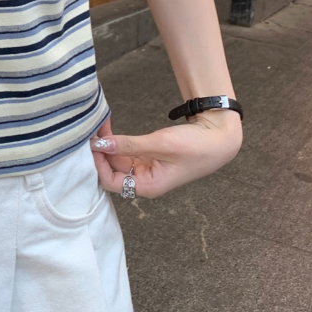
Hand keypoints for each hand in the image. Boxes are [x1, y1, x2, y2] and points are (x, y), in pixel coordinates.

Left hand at [89, 110, 241, 198]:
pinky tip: (109, 129)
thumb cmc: (195, 146)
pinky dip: (118, 142)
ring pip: (118, 160)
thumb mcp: (159, 143)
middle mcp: (145, 181)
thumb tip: (100, 145)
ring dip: (108, 144)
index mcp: (148, 186)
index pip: (110, 181)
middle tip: (92, 129)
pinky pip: (127, 152)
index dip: (97, 163)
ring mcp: (147, 169)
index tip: (91, 143)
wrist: (219, 137)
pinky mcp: (150, 157)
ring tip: (99, 125)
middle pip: (112, 170)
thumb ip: (128, 145)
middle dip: (101, 151)